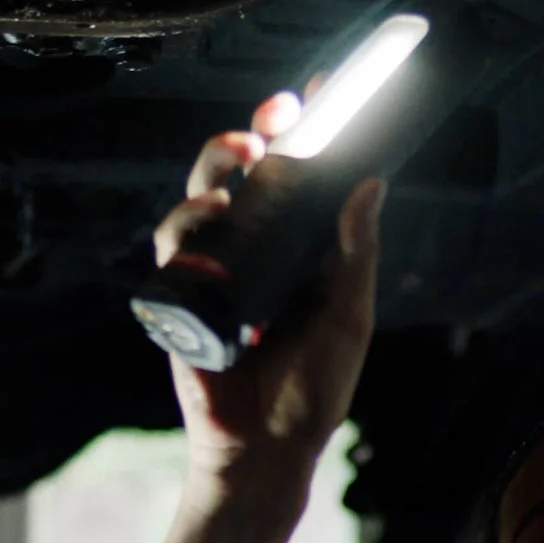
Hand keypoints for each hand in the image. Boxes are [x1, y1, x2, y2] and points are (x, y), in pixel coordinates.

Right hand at [153, 89, 385, 503]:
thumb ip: (355, 252)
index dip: (304, 133)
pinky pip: (172, 254)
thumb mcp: (348, 316)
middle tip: (275, 120)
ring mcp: (212, 275)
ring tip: (241, 166)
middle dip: (250, 137)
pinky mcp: (180, 303)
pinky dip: (187, 235)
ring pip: (198, 203)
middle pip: (239, 179)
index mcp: (293, 250)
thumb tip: (370, 183)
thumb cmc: (313, 389)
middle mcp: (250, 254)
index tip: (322, 92)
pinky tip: (212, 233)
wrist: (270, 450)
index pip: (295, 179)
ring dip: (214, 175)